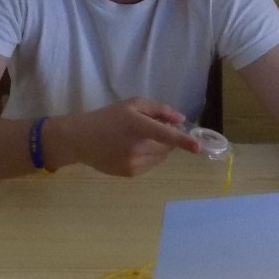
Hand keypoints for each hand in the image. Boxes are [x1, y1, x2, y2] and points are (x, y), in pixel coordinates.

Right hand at [56, 98, 199, 176]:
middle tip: (153, 128)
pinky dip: (150, 157)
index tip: (198, 147)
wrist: (81, 139)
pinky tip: (133, 149)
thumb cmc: (108, 118)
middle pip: (167, 146)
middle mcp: (136, 148)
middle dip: (168, 138)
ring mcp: (133, 163)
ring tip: (140, 139)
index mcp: (137, 126)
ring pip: (161, 157)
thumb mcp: (132, 105)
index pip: (164, 134)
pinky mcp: (130, 174)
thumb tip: (180, 120)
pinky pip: (151, 165)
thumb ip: (158, 110)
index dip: (183, 141)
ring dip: (159, 148)